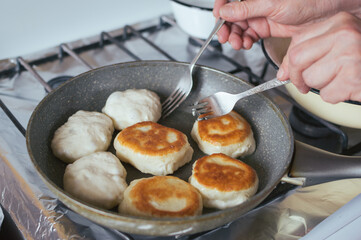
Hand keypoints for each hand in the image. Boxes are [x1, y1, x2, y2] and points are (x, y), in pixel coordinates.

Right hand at [213, 0, 360, 49]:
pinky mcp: (267, 27)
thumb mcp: (271, 4)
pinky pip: (251, 35)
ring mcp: (261, 15)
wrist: (326, 12)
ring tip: (238, 43)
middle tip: (226, 38)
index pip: (229, 0)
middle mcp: (256, 3)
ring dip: (236, 37)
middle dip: (227, 28)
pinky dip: (246, 41)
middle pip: (232, 16)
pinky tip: (247, 44)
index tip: (218, 20)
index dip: (221, 10)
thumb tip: (225, 12)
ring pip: (240, 27)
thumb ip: (246, 10)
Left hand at [277, 12, 360, 103]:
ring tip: (338, 80)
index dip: (290, 63)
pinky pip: (326, 95)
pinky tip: (348, 87)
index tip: (294, 72)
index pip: (297, 43)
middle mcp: (345, 34)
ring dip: (321, 87)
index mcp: (339, 22)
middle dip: (298, 77)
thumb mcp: (337, 47)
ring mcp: (350, 55)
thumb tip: (281, 74)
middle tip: (306, 84)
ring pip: (310, 79)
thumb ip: (308, 55)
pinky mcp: (353, 78)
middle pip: (297, 60)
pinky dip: (334, 97)